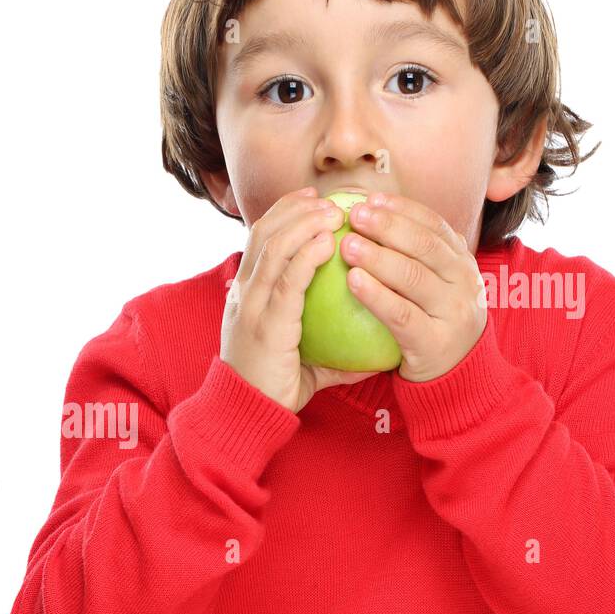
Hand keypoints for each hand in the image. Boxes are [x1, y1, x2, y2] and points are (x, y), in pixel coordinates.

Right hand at [222, 187, 380, 413]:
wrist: (246, 414)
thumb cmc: (274, 389)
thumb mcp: (302, 361)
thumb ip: (332, 350)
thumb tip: (370, 353)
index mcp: (246, 296)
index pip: (259, 241)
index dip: (283, 214)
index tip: (312, 200)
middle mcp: (243, 294)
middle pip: (264, 234)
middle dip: (294, 209)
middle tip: (327, 199)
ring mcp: (251, 307)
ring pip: (274, 249)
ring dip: (304, 223)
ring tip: (333, 212)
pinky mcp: (266, 323)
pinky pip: (288, 281)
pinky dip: (306, 255)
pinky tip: (328, 242)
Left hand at [339, 193, 487, 382]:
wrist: (457, 378)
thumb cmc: (431, 324)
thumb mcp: (435, 286)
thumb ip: (414, 257)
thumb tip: (369, 216)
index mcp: (462, 263)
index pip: (434, 226)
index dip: (402, 210)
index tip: (369, 199)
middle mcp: (464, 282)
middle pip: (425, 245)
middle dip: (388, 226)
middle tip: (352, 214)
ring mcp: (453, 312)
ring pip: (413, 276)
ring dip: (378, 257)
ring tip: (346, 245)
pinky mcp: (434, 341)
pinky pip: (401, 314)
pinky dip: (376, 295)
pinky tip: (352, 281)